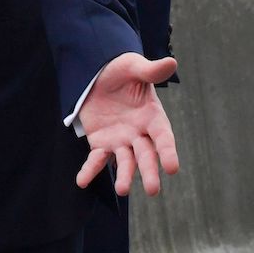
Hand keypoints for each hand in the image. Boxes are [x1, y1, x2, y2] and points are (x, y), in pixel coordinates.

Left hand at [75, 53, 180, 196]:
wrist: (98, 73)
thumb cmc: (122, 70)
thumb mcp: (134, 67)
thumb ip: (151, 70)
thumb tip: (172, 62)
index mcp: (152, 117)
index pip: (163, 136)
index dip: (168, 151)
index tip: (172, 168)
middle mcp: (139, 133)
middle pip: (146, 155)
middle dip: (149, 171)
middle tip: (153, 190)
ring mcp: (121, 141)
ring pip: (124, 162)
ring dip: (124, 176)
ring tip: (122, 190)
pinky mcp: (101, 143)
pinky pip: (96, 159)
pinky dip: (90, 171)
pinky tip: (82, 181)